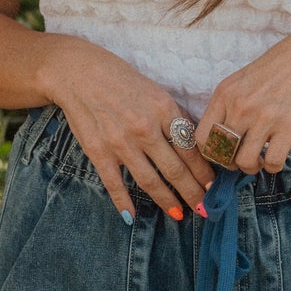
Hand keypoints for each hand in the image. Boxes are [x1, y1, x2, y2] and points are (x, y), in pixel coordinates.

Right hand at [38, 36, 214, 219]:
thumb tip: (195, 144)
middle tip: (205, 209)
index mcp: (164, 109)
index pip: (191, 148)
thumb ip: (174, 117)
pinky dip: (124, 202)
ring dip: (167, 201)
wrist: (78, 74)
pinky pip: (115, 183)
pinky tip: (133, 216)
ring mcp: (121, 142)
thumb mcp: (155, 91)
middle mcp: (145, 128)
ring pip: (150, 180)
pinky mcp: (99, 151)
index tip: (212, 186)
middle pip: (175, 169)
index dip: (204, 171)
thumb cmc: (120, 80)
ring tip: (179, 215)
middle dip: (193, 193)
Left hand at [193, 25, 290, 173]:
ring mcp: (264, 117)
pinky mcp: (288, 126)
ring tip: (259, 160)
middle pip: (222, 153)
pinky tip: (275, 157)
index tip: (222, 154)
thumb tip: (219, 141)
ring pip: (245, 162)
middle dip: (230, 164)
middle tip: (241, 160)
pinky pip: (272, 162)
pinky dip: (272, 167)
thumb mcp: (239, 82)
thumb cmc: (273, 72)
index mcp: (224, 95)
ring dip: (251, 168)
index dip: (211, 154)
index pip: (202, 138)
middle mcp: (240, 107)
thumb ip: (226, 107)